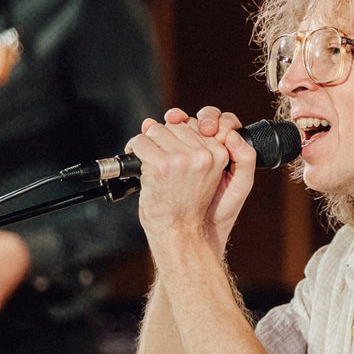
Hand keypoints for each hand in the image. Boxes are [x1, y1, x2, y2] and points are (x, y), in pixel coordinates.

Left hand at [128, 106, 256, 251]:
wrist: (180, 234)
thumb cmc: (188, 207)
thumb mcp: (202, 173)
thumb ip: (188, 145)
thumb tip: (160, 119)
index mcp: (219, 154)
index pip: (193, 125)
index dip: (178, 136)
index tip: (172, 150)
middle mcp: (204, 154)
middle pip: (175, 125)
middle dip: (162, 140)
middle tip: (160, 162)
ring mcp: (183, 158)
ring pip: (156, 130)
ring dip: (148, 144)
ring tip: (150, 164)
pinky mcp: (162, 164)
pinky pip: (141, 142)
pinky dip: (134, 150)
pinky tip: (139, 165)